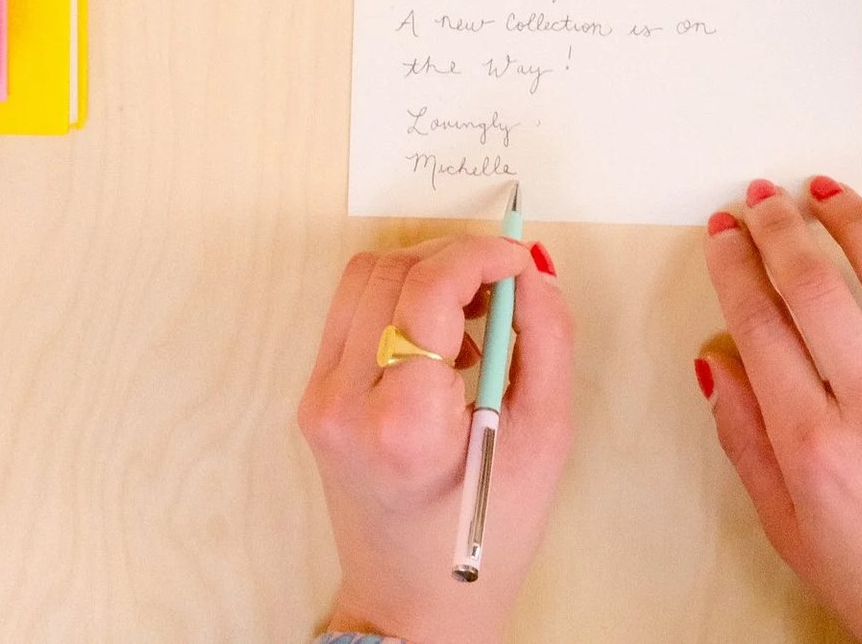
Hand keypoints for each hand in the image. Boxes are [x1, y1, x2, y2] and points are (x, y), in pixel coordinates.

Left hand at [299, 232, 573, 643]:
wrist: (415, 606)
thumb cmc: (485, 537)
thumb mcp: (544, 437)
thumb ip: (546, 340)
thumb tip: (532, 272)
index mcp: (403, 422)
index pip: (427, 290)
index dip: (480, 255)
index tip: (518, 258)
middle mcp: (344, 405)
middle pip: (391, 271)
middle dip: (456, 259)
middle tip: (506, 282)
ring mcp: (318, 401)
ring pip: (364, 279)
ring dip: (426, 276)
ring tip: (476, 318)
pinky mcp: (315, 399)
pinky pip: (353, 312)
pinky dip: (402, 303)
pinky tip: (444, 343)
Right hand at [696, 178, 861, 643]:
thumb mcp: (789, 529)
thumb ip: (746, 440)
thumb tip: (717, 358)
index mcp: (813, 447)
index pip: (759, 323)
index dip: (733, 265)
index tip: (721, 234)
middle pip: (814, 284)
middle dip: (777, 227)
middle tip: (760, 196)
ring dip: (849, 220)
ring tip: (823, 192)